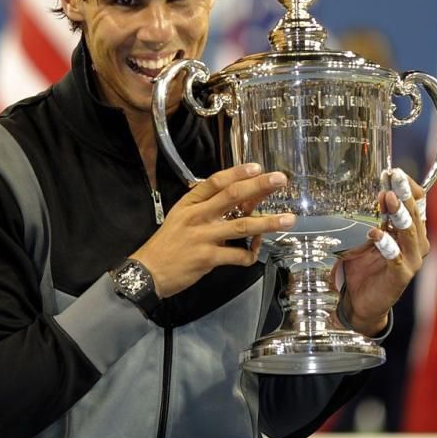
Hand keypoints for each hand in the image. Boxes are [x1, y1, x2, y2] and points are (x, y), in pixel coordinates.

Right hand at [131, 163, 294, 297]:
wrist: (147, 271)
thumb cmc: (168, 243)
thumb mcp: (181, 218)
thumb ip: (207, 209)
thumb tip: (241, 203)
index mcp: (190, 203)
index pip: (215, 182)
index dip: (237, 172)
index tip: (257, 167)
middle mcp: (197, 216)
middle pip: (233, 196)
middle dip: (259, 186)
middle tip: (280, 180)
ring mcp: (203, 237)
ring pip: (242, 226)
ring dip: (268, 222)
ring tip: (288, 220)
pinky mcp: (207, 258)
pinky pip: (237, 255)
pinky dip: (250, 254)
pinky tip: (254, 252)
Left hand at [339, 169, 428, 336]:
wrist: (360, 300)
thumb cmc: (365, 265)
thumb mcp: (371, 235)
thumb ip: (378, 217)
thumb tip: (381, 191)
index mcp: (411, 231)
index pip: (418, 203)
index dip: (408, 187)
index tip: (393, 172)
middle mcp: (416, 244)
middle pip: (415, 214)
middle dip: (404, 194)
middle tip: (394, 177)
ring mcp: (411, 261)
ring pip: (410, 234)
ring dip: (399, 215)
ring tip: (388, 199)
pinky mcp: (400, 277)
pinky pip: (395, 258)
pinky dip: (386, 245)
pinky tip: (375, 233)